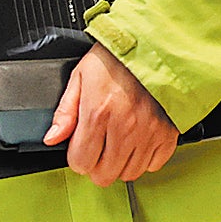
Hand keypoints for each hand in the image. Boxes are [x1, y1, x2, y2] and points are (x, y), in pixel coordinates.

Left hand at [43, 43, 178, 185]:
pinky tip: (137, 144)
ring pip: (129, 174)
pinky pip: (154, 165)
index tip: (80, 148)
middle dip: (96, 166)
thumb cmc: (116, 59)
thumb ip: (65, 112)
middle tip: (97, 150)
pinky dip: (144, 160)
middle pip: (104, 174)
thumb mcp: (80, 77)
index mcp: (98, 113)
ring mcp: (148, 133)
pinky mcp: (168, 134)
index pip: (80, 162)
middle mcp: (124, 128)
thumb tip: (52, 138)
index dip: (76, 158)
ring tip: (116, 146)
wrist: (154, 46)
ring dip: (119, 165)